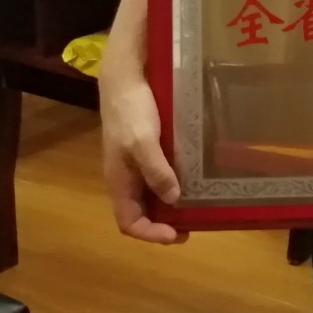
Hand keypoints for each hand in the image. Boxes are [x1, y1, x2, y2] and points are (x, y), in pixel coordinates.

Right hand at [102, 73, 184, 244]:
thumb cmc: (131, 111)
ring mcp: (133, 164)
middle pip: (139, 213)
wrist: (125, 78)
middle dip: (162, 224)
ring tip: (194, 207)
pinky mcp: (144, 150)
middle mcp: (124, 178)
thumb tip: (173, 200)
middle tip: (192, 225)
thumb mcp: (144, 141)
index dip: (151, 234)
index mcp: (119, 182)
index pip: (129, 222)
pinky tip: (189, 180)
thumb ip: (156, 171)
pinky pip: (155, 177)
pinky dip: (170, 186)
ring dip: (168, 207)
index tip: (178, 234)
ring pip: (148, 197)